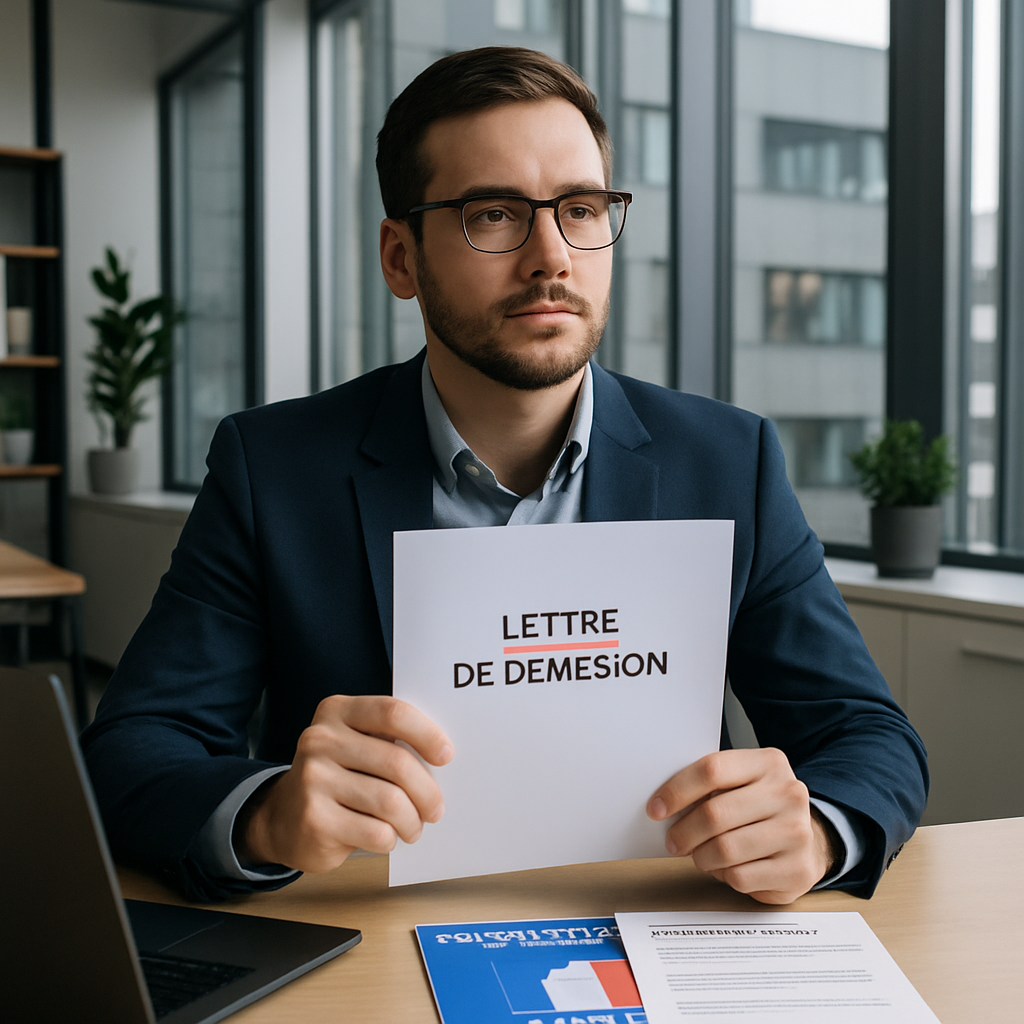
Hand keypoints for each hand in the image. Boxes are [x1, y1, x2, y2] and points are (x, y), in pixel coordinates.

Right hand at [236, 695, 452, 872]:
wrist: (283, 817)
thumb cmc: (338, 776)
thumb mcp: (355, 745)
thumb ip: (389, 740)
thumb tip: (444, 757)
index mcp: (336, 711)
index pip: (392, 713)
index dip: (427, 734)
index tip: (446, 756)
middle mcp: (320, 740)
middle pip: (397, 762)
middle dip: (427, 791)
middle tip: (436, 809)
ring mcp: (313, 779)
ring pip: (390, 801)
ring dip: (412, 821)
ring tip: (413, 827)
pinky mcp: (315, 819)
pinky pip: (376, 831)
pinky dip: (391, 838)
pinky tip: (386, 837)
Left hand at [646, 747, 835, 904]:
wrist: (811, 840)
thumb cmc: (760, 808)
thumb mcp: (741, 782)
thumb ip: (710, 784)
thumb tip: (662, 802)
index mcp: (769, 763)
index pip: (712, 770)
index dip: (676, 791)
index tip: (656, 808)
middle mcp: (788, 794)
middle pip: (715, 813)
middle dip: (684, 832)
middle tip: (673, 841)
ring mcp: (797, 833)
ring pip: (725, 849)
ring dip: (701, 857)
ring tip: (701, 855)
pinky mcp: (797, 870)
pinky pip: (740, 877)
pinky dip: (723, 876)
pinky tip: (727, 868)